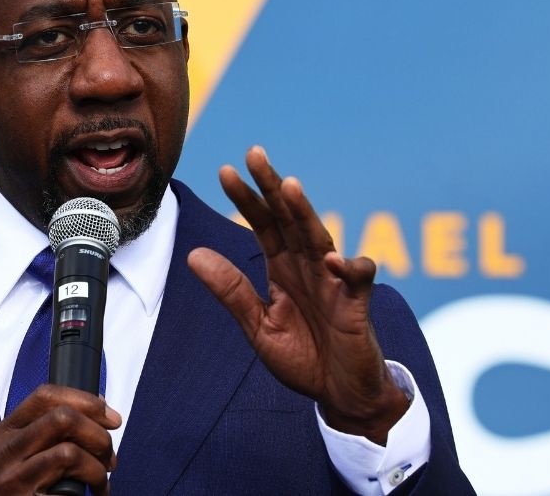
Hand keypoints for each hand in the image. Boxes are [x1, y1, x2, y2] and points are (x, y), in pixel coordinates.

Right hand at [0, 384, 120, 494]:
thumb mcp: (9, 454)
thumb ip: (42, 431)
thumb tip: (95, 408)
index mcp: (4, 432)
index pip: (47, 396)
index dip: (87, 401)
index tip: (110, 418)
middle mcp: (6, 450)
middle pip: (63, 419)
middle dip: (98, 436)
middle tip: (108, 456)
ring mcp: (13, 478)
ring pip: (69, 453)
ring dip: (97, 470)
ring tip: (100, 483)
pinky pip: (67, 493)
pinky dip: (85, 494)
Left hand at [188, 146, 408, 444]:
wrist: (340, 395)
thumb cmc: (303, 358)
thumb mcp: (258, 325)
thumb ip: (231, 291)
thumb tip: (192, 255)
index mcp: (283, 269)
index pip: (264, 224)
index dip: (246, 198)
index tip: (225, 171)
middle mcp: (308, 267)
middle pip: (290, 219)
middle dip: (272, 187)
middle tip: (255, 154)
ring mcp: (333, 282)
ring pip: (320, 238)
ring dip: (305, 212)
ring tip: (289, 186)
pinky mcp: (356, 306)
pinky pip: (357, 279)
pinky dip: (349, 267)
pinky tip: (333, 258)